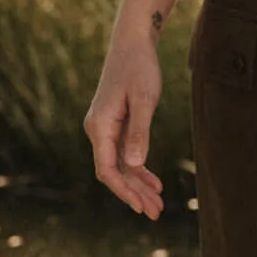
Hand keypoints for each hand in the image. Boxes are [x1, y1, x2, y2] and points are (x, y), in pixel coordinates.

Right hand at [85, 33, 166, 219]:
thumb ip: (139, 132)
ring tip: (158, 204)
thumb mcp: (144, 99)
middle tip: (156, 213)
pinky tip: (154, 183)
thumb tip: (135, 164)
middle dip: (134, 193)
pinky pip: (125, 154)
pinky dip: (139, 169)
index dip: (123, 190)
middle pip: (114, 171)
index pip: (106, 169)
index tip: (140, 207)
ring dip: (138, 185)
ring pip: (120, 165)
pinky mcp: (116, 125)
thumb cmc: (139, 67)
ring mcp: (106, 129)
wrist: (133, 43)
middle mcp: (98, 130)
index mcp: (100, 126)